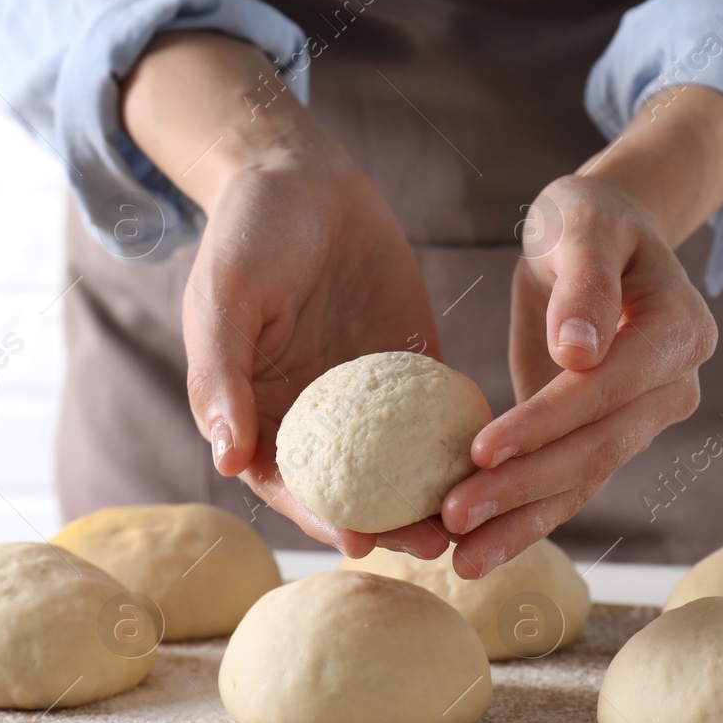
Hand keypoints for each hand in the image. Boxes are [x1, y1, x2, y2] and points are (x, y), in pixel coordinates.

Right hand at [122, 31, 446, 557]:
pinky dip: (463, 444)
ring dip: (433, 498)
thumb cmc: (248, 235)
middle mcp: (315, 419)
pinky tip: (500, 461)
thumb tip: (226, 459)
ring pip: (403, 466)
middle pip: (355, 491)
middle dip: (391, 525)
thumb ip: (222, 376)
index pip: (289, 485)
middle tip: (434, 545)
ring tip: (474, 519)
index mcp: (259, 414)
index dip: (319, 517)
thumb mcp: (225, 298)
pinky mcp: (413, 370)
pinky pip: (439, 416)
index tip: (356, 540)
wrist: (303, 176)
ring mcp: (367, 400)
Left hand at [439, 85, 722, 577]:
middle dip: (524, 485)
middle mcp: (674, 383)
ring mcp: (646, 418)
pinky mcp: (611, 437)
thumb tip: (577, 352)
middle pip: (598, 446)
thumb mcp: (582, 222)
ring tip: (462, 559)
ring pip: (585, 480)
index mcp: (678, 326)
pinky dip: (526, 522)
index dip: (546, 422)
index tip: (482, 449)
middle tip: (453, 515)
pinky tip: (478, 554)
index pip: (608, 387)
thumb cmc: (586, 219)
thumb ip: (584, 281)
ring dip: (522, 522)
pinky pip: (572, 487)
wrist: (602, 237)